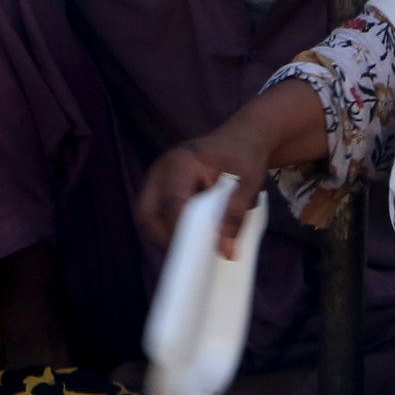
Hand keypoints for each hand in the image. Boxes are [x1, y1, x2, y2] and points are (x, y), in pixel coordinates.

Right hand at [134, 131, 267, 256]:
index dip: (183, 232)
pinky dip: (168, 230)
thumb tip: (225, 251)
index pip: (172, 204)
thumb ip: (235, 216)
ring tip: (193, 247)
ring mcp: (156, 179)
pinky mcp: (159, 189)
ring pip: (146, 218)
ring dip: (165, 237)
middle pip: (147, 215)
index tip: (201, 253)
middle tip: (193, 256)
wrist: (240, 139)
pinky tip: (191, 237)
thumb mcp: (247, 184)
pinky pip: (154, 216)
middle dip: (165, 239)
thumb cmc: (244, 157)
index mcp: (181, 163)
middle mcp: (160, 170)